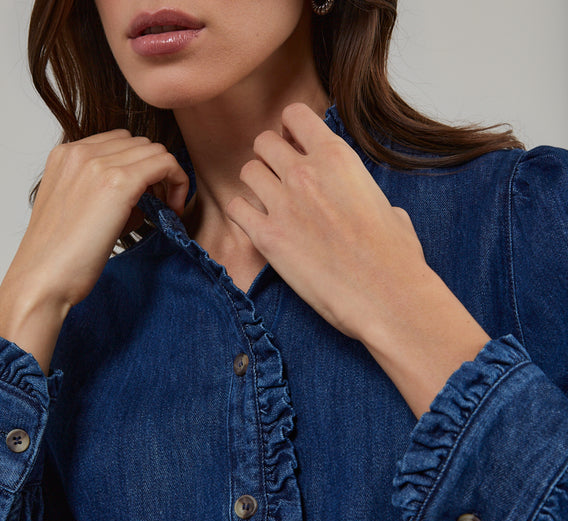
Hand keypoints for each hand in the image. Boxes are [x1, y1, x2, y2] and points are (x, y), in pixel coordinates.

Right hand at [7, 129, 189, 309]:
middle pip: (139, 143)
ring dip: (168, 177)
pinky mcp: (119, 182)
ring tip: (166, 211)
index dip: (140, 166)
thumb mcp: (76, 211)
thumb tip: (143, 198)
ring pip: (155, 150)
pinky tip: (173, 211)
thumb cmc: (59, 257)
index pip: (119, 142)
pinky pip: (165, 164)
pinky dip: (178, 183)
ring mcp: (98, 164)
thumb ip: (103, 194)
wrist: (44, 278)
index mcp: (65, 156)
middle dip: (156, 170)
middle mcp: (79, 152)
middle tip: (161, 205)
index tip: (148, 197)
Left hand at [225, 102, 489, 417]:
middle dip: (269, 157)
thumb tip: (370, 208)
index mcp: (337, 157)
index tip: (295, 146)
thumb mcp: (390, 209)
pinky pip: (235, 208)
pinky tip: (257, 225)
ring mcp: (282, 204)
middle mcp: (305, 173)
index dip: (292, 129)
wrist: (386, 295)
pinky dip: (242, 214)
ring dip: (255, 185)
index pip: (296, 115)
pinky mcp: (267, 237)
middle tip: (280, 179)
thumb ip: (364, 196)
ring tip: (269, 203)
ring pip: (247, 172)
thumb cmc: (395, 258)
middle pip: (264, 141)